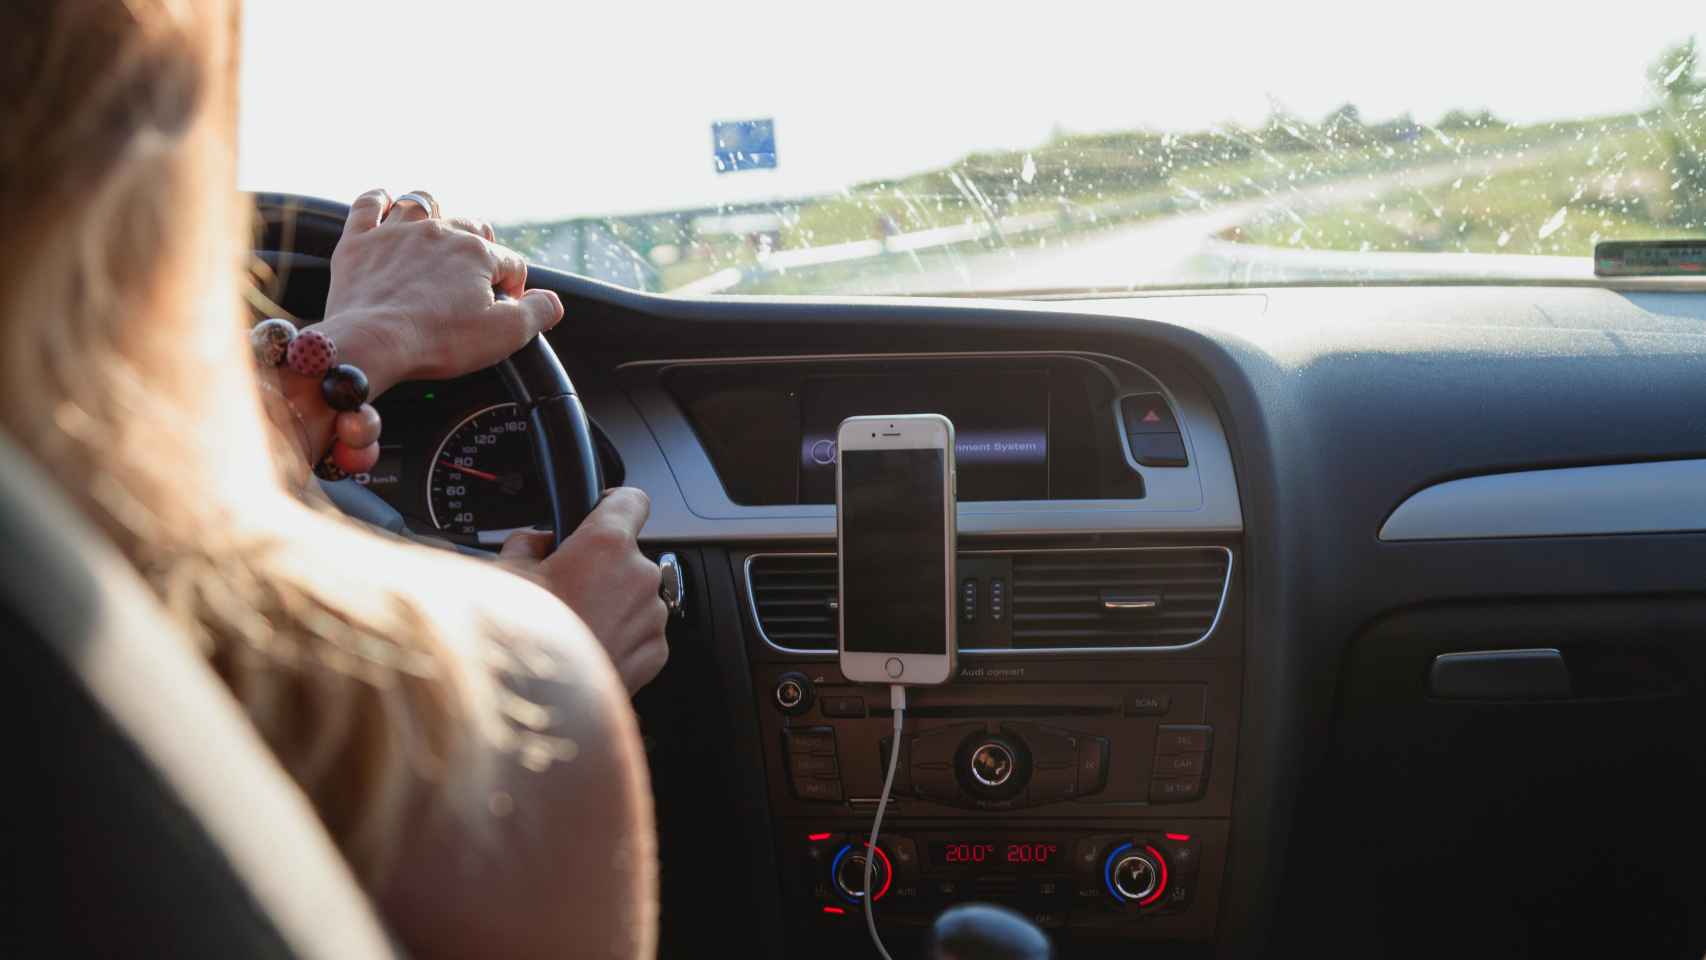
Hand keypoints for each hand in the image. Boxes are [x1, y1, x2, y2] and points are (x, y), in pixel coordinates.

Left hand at [317, 189, 564, 397]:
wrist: (372, 343)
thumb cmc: (439, 340)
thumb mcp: (506, 334)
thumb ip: (539, 312)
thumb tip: (553, 301)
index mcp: (476, 253)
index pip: (510, 263)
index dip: (512, 288)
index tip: (502, 310)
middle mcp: (439, 232)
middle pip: (471, 227)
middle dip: (480, 248)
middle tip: (474, 279)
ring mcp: (395, 232)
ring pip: (422, 204)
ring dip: (435, 214)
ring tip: (437, 234)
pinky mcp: (358, 241)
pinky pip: (368, 204)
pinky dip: (379, 200)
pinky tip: (385, 203)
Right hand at [498, 488, 668, 693]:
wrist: (537, 708)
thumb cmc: (520, 642)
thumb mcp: (504, 575)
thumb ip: (527, 543)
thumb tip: (536, 542)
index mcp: (607, 544)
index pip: (631, 499)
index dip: (612, 503)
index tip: (600, 511)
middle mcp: (639, 576)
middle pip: (627, 555)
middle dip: (599, 567)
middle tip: (562, 589)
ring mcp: (652, 616)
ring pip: (634, 596)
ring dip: (610, 603)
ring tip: (570, 626)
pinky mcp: (655, 653)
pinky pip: (640, 632)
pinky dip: (619, 636)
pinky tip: (585, 648)